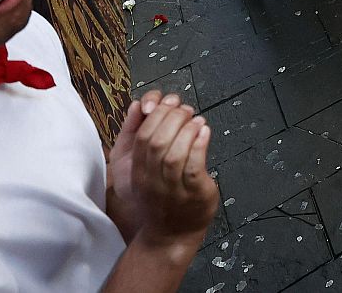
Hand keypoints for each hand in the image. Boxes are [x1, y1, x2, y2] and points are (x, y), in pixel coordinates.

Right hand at [107, 91, 217, 246]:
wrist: (170, 235)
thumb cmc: (157, 198)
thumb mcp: (138, 170)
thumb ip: (137, 138)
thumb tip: (139, 105)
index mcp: (136, 171)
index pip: (142, 136)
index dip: (155, 115)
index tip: (166, 105)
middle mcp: (151, 179)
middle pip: (157, 141)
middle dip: (172, 118)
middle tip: (184, 110)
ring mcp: (172, 187)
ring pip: (175, 153)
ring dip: (187, 129)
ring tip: (196, 120)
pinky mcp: (193, 192)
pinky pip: (194, 165)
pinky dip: (200, 144)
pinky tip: (204, 132)